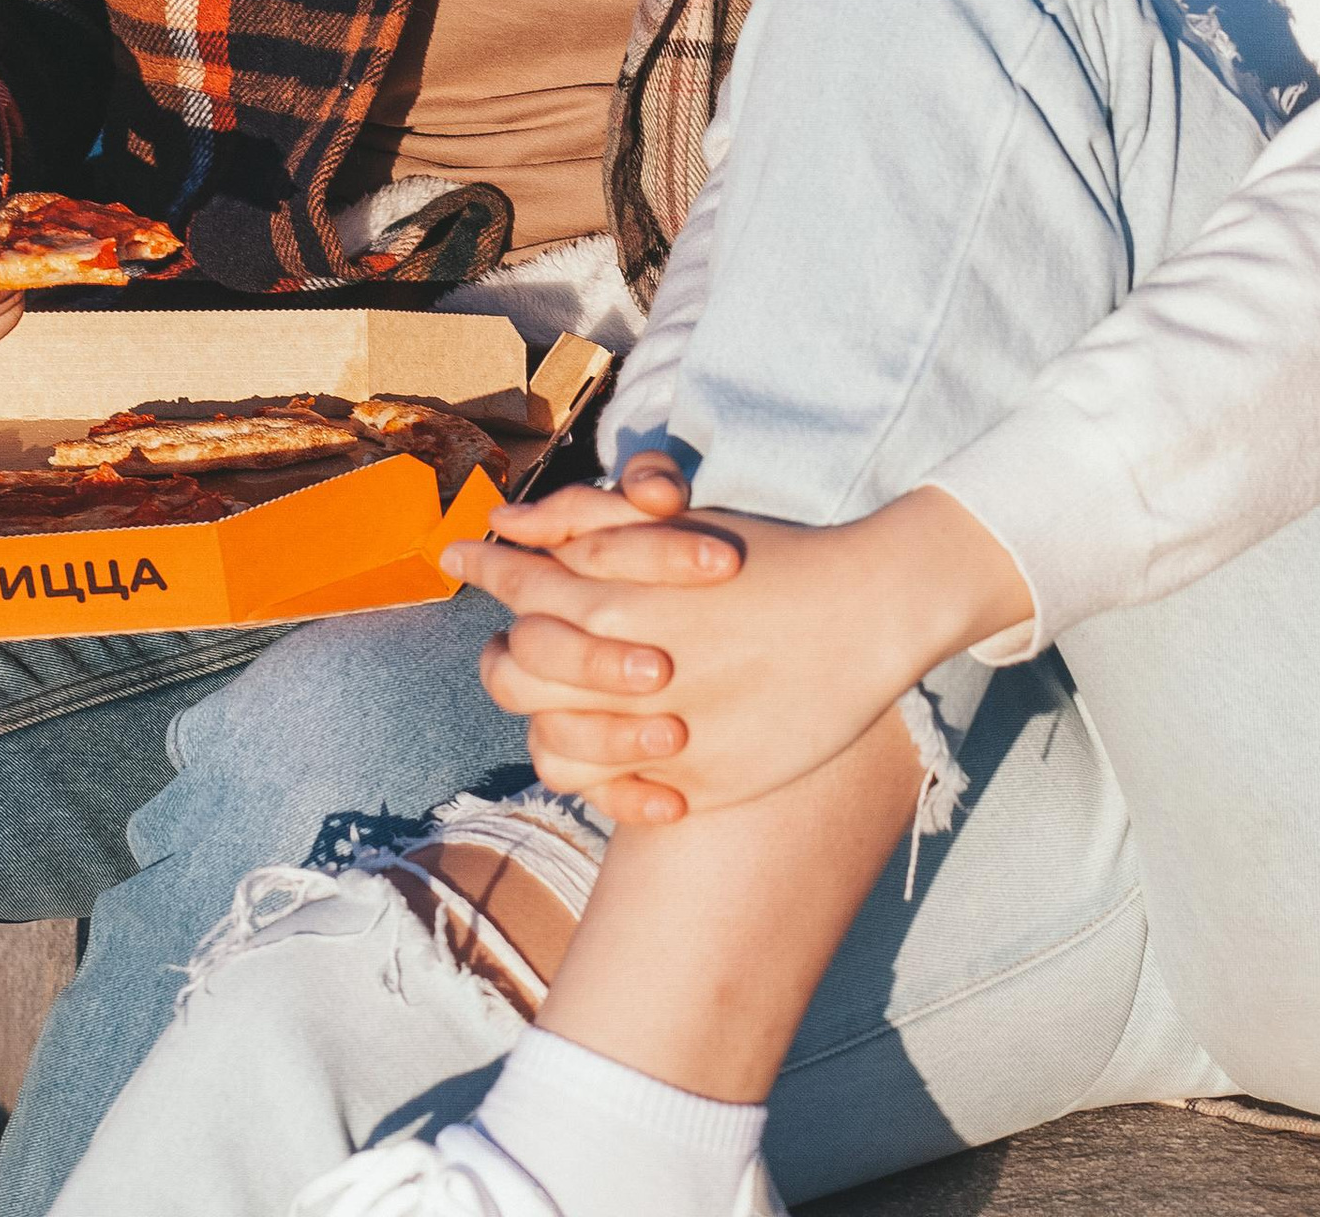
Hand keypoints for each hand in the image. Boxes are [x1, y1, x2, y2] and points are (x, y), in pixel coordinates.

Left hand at [448, 478, 1027, 825]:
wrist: (863, 613)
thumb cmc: (770, 559)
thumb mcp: (674, 526)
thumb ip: (587, 524)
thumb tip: (511, 525)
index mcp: (612, 592)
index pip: (516, 592)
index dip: (483, 572)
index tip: (456, 559)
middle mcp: (617, 662)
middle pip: (514, 673)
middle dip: (505, 657)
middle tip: (512, 647)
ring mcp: (650, 729)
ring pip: (552, 744)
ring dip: (554, 723)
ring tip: (575, 708)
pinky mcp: (689, 780)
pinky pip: (616, 796)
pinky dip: (611, 784)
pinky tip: (634, 760)